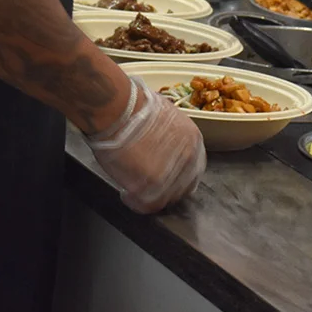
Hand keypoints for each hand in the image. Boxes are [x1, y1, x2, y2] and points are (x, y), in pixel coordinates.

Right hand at [85, 78, 206, 212]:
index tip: (162, 176)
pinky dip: (134, 202)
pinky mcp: (151, 186)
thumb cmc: (134, 106)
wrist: (117, 107)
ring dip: (148, 195)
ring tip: (132, 186)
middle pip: (181, 188)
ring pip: (163, 199)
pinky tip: (125, 193)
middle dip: (164, 188)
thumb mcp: (166, 116)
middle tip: (147, 185)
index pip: (192, 170)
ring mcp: (171, 174)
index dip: (176, 176)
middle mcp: (187, 160)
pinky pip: (145, 205)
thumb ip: (172, 137)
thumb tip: (163, 147)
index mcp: (193, 141)